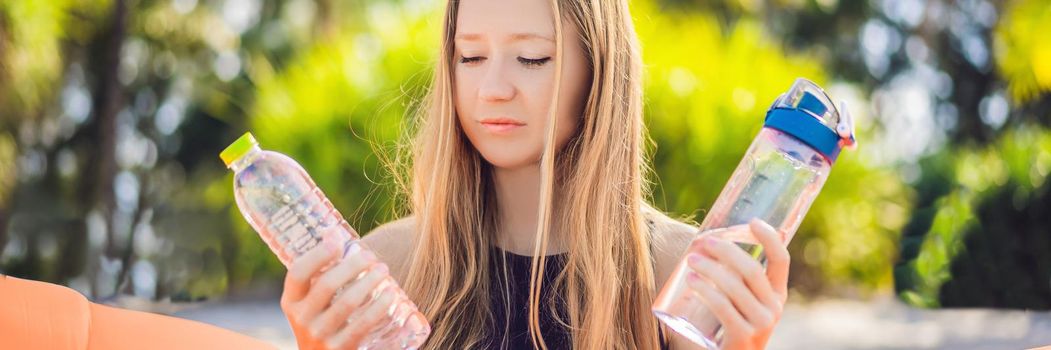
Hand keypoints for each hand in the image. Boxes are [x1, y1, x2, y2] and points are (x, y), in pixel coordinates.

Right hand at [280, 243, 400, 348]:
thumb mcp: (312, 303)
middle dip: (353, 265)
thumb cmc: (324, 321)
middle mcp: (301, 319)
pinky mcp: (340, 349)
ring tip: (383, 270)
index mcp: (291, 302)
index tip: (338, 241)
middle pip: (327, 284)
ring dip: (369, 281)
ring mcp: (319, 336)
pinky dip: (379, 306)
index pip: (298, 273)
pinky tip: (390, 294)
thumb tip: (335, 231)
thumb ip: (320, 275)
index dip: (318, 255)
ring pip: (347, 302)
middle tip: (371, 256)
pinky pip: (363, 324)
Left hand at [682, 219, 789, 349]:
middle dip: (727, 251)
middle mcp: (774, 308)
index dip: (770, 238)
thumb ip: (736, 278)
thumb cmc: (732, 324)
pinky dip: (706, 290)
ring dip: (709, 268)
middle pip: (752, 270)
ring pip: (734, 287)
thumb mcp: (743, 301)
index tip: (752, 221)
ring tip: (690, 260)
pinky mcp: (743, 336)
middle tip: (704, 243)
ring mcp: (761, 323)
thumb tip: (713, 240)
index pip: (782, 260)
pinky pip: (723, 307)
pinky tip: (691, 280)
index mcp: (778, 294)